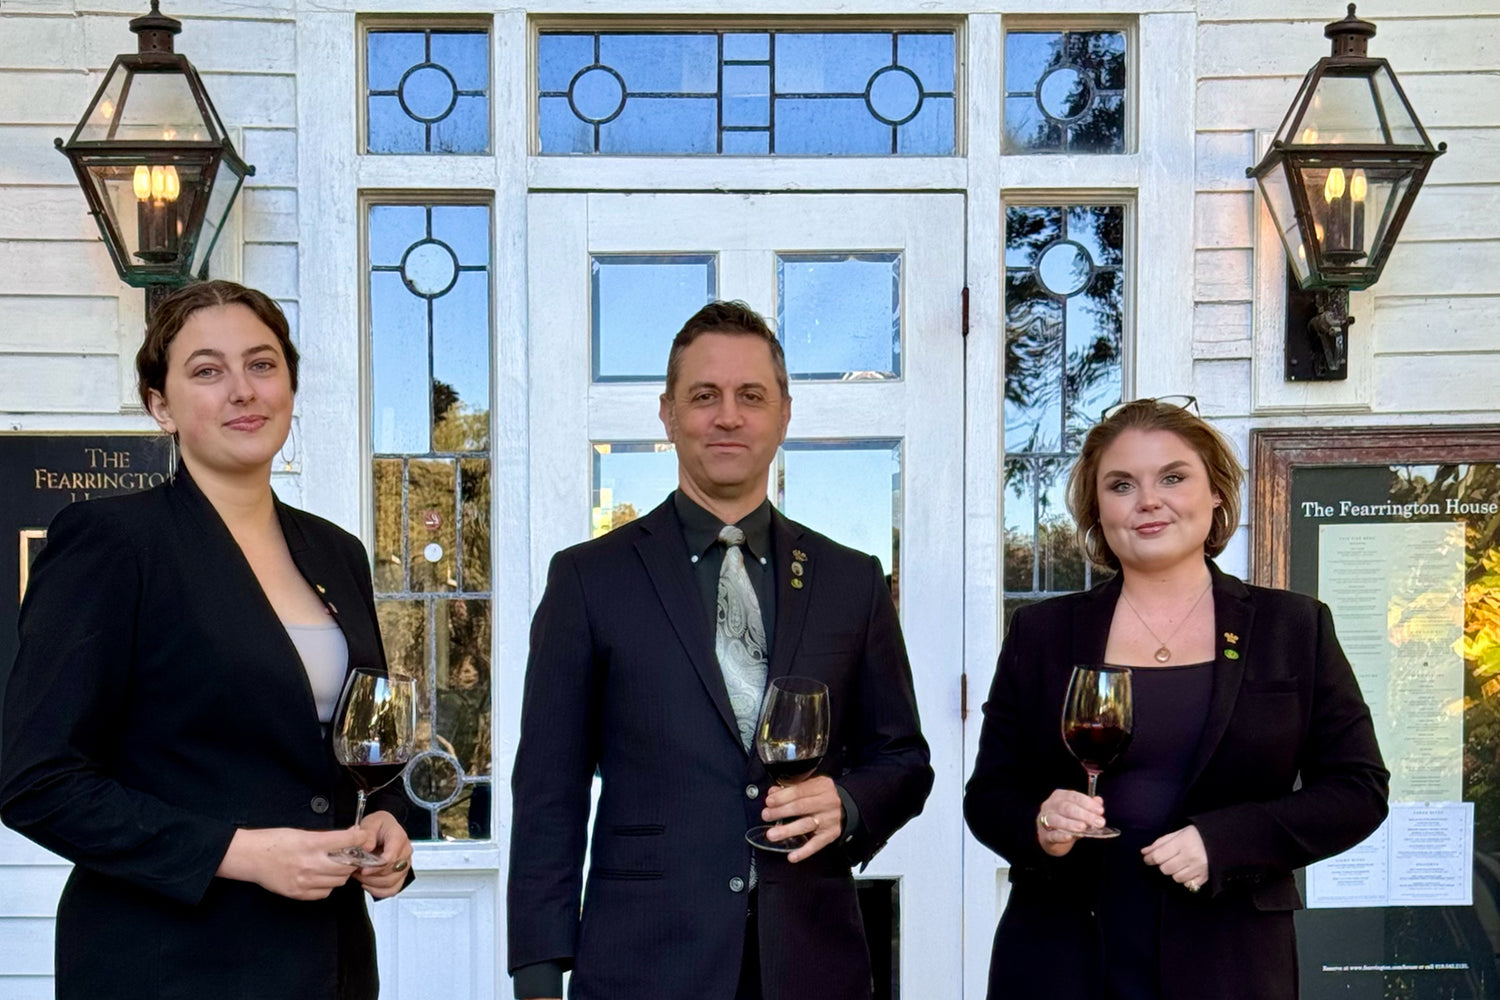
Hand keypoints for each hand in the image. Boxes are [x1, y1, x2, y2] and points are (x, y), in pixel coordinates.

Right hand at [216, 825, 372, 900]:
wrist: (250, 857)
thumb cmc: (273, 841)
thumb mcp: (301, 833)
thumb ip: (325, 838)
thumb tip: (348, 836)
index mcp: (311, 844)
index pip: (346, 841)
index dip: (360, 838)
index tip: (363, 836)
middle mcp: (310, 864)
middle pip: (347, 866)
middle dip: (353, 859)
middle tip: (353, 854)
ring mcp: (305, 882)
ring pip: (338, 881)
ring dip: (342, 873)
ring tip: (336, 865)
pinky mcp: (299, 894)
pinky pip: (325, 893)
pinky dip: (328, 885)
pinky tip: (323, 877)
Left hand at [353, 810, 413, 897]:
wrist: (381, 830)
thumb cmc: (377, 826)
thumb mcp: (369, 822)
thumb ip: (368, 833)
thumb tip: (368, 847)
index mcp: (399, 837)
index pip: (391, 858)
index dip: (375, 866)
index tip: (363, 868)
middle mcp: (405, 852)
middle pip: (390, 872)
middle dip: (371, 874)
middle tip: (357, 870)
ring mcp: (404, 865)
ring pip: (390, 883)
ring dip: (372, 882)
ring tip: (360, 875)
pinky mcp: (401, 875)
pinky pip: (392, 890)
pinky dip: (378, 890)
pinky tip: (368, 883)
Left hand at [762, 775, 843, 862]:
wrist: (847, 806)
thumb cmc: (824, 796)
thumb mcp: (811, 786)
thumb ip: (791, 788)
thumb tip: (772, 793)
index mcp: (822, 786)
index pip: (799, 791)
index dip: (782, 797)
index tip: (769, 802)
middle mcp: (827, 802)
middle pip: (800, 807)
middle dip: (780, 812)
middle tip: (766, 816)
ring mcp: (830, 820)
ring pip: (806, 825)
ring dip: (787, 830)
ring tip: (772, 834)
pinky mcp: (831, 835)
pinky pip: (816, 844)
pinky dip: (803, 851)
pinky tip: (792, 856)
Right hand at [1035, 789, 1104, 855]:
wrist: (1053, 839)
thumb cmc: (1067, 821)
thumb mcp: (1079, 813)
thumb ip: (1089, 807)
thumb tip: (1099, 800)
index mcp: (1059, 796)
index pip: (1073, 796)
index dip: (1087, 803)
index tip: (1100, 811)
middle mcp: (1049, 806)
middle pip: (1066, 807)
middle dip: (1084, 814)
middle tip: (1099, 822)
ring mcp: (1044, 820)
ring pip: (1056, 819)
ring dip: (1071, 823)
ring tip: (1084, 827)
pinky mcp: (1044, 836)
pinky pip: (1051, 835)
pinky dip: (1060, 836)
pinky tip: (1069, 837)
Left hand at [1142, 824, 1208, 891]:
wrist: (1221, 840)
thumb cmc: (1195, 836)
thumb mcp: (1177, 834)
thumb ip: (1159, 844)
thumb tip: (1144, 852)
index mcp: (1183, 843)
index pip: (1158, 856)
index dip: (1149, 859)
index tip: (1147, 859)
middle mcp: (1191, 856)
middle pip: (1165, 869)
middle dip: (1163, 864)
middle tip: (1168, 858)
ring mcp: (1199, 868)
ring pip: (1175, 878)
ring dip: (1174, 872)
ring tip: (1180, 863)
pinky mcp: (1205, 877)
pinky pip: (1187, 884)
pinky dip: (1185, 879)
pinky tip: (1188, 870)